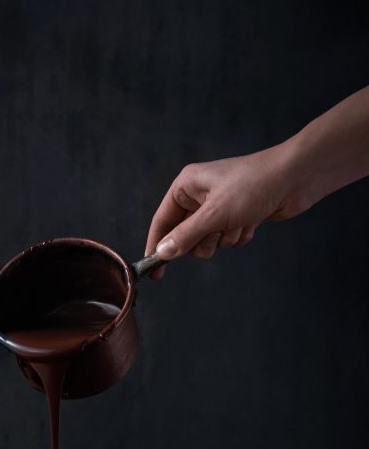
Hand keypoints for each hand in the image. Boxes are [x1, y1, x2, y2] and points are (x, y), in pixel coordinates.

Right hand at [144, 143, 306, 279]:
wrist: (296, 177)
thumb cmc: (254, 185)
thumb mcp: (214, 214)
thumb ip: (185, 236)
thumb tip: (162, 253)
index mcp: (187, 186)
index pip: (162, 221)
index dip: (156, 245)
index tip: (153, 270)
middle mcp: (200, 195)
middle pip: (185, 236)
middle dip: (203, 240)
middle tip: (217, 231)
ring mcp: (219, 206)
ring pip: (208, 241)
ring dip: (224, 238)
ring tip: (240, 220)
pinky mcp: (237, 216)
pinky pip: (228, 239)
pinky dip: (239, 235)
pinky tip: (252, 220)